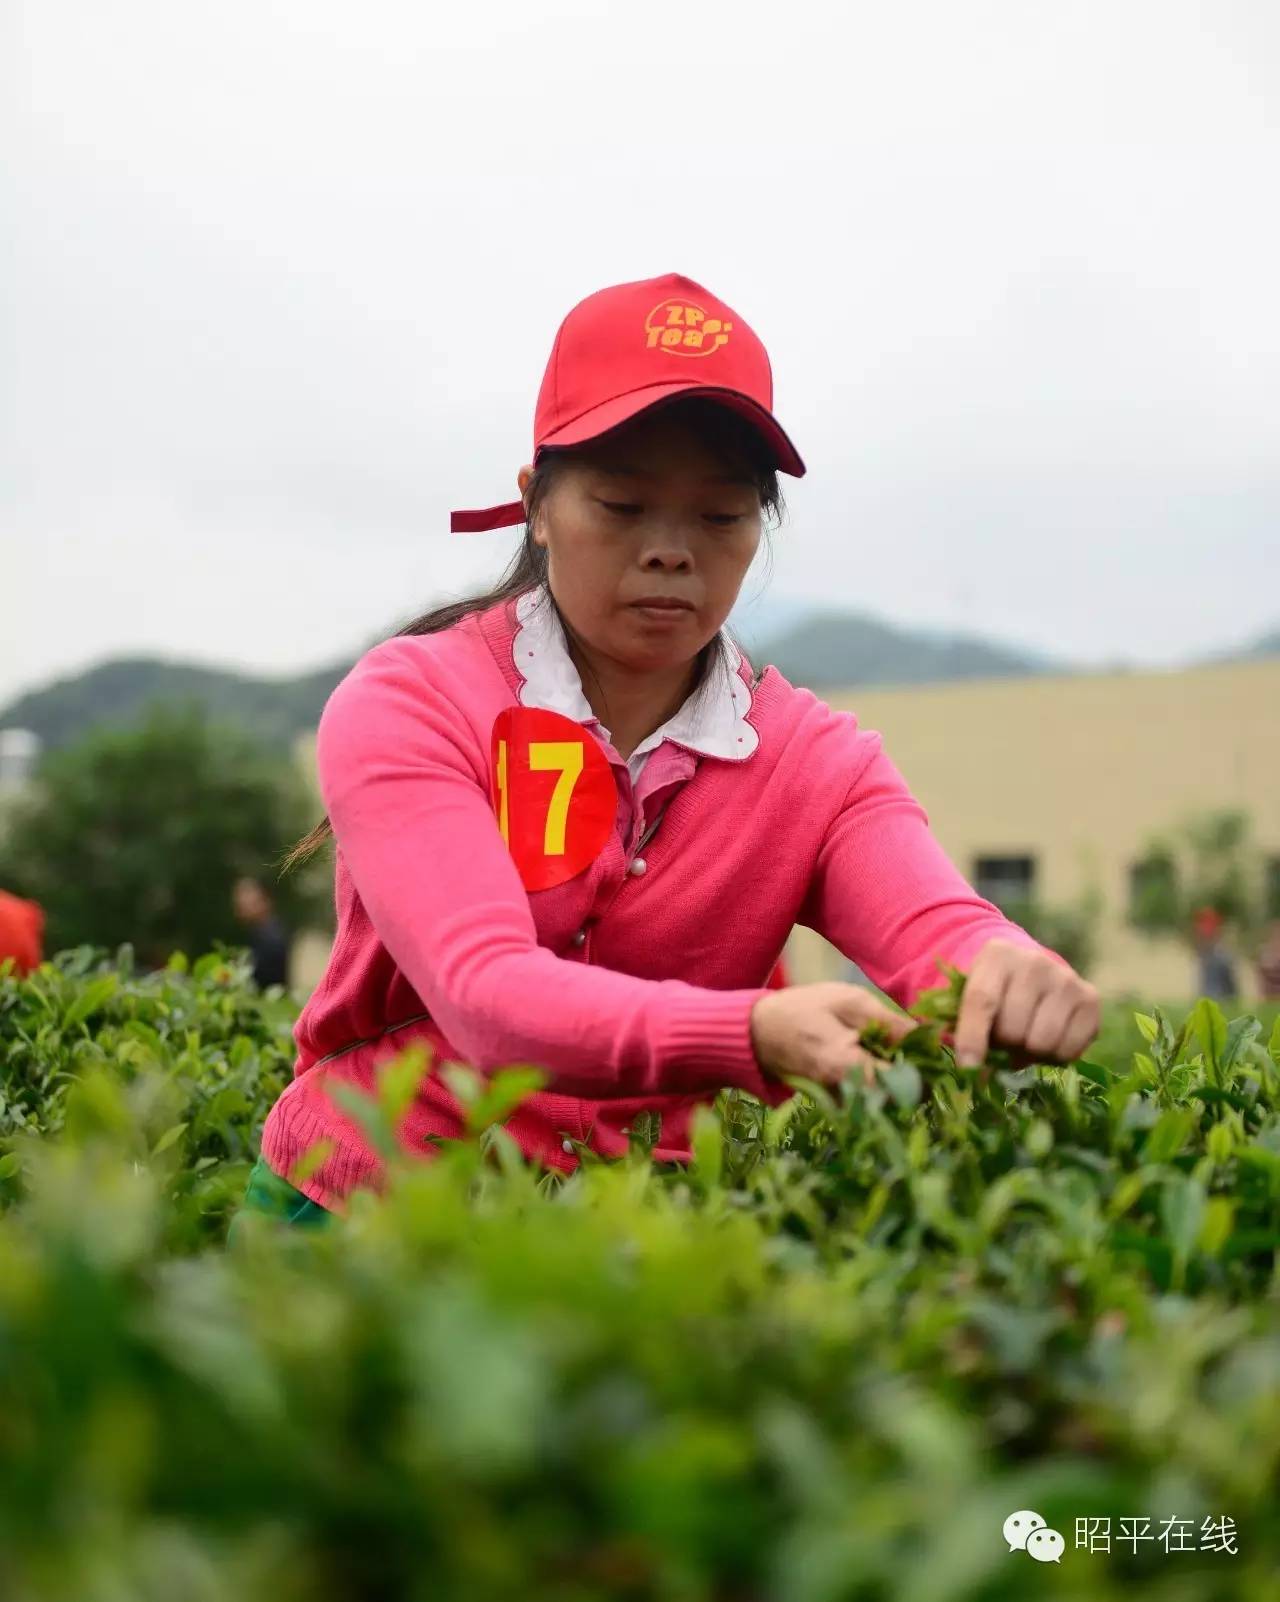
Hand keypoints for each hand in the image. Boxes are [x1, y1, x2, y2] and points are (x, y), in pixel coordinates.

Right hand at [750, 982, 916, 1089]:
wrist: (757, 1032)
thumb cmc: (803, 1009)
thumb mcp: (847, 1001)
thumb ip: (889, 1022)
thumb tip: (930, 1037)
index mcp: (848, 1066)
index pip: (903, 1086)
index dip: (926, 1073)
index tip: (935, 1057)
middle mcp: (844, 1094)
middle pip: (898, 1102)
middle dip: (917, 1083)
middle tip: (925, 1059)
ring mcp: (839, 1103)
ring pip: (885, 1105)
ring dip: (901, 1086)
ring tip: (905, 1060)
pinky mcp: (836, 1104)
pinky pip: (869, 1104)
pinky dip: (882, 1089)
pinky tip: (884, 1066)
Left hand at [950, 938, 1099, 1075]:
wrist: (1034, 973)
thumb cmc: (996, 991)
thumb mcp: (971, 997)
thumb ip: (963, 1029)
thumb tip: (971, 1072)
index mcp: (997, 955)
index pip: (981, 1000)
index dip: (972, 1038)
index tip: (968, 1068)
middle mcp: (1035, 962)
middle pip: (1013, 1029)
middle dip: (1004, 1045)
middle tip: (1004, 1040)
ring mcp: (1066, 979)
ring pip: (1041, 1043)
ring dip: (1030, 1053)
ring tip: (1025, 1039)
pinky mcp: (1090, 998)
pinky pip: (1069, 1050)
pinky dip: (1055, 1057)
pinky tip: (1049, 1039)